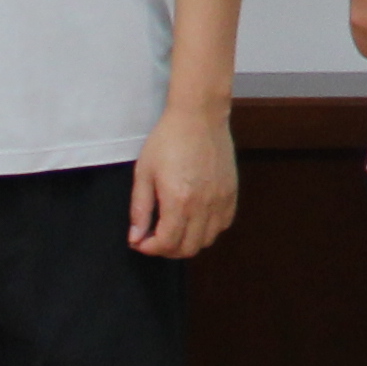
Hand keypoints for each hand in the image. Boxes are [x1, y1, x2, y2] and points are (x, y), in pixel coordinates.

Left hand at [126, 106, 237, 258]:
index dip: (150, 248)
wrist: (199, 116)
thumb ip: (140, 208)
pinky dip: (209, 229)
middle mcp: (203, 205)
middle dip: (167, 249)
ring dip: (188, 242)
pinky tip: (196, 218)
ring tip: (175, 228)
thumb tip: (136, 237)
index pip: (167, 243)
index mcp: (179, 200)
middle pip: (188, 248)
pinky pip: (223, 224)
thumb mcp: (144, 172)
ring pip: (207, 240)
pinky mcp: (231, 193)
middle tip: (154, 237)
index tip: (140, 241)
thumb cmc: (169, 139)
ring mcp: (220, 200)